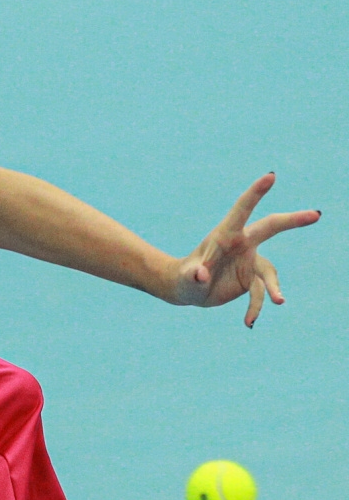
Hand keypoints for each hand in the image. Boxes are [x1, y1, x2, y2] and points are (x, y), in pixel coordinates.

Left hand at [171, 173, 319, 325]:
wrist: (187, 290)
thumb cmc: (183, 278)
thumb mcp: (185, 278)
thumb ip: (192, 274)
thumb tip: (200, 274)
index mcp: (224, 235)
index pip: (242, 210)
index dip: (255, 193)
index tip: (270, 176)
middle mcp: (241, 244)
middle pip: (271, 228)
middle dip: (293, 220)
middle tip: (316, 214)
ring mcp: (249, 260)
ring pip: (269, 272)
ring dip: (272, 289)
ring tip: (278, 302)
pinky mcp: (252, 279)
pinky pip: (260, 294)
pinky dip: (255, 308)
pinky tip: (248, 322)